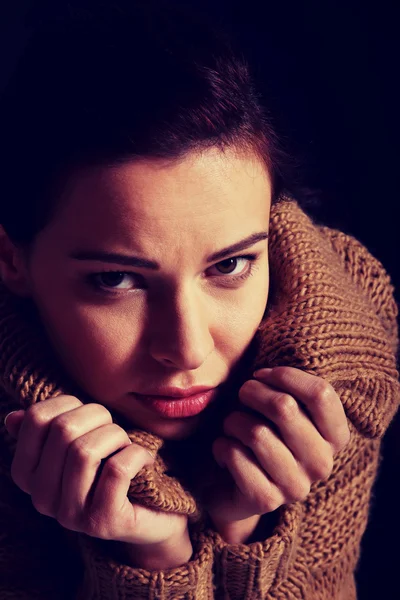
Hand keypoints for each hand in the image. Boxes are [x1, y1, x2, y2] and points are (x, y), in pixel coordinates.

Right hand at [4, 396, 191, 567]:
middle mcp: (42, 498)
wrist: (150, 513)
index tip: (90, 416)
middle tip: (115, 429)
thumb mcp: (78, 442)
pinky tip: (144, 460)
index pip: (36, 418)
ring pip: (86, 450)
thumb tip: (13, 418)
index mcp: (28, 474)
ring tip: (127, 445)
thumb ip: (48, 430)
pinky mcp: (103, 523)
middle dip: (99, 417)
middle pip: (64, 429)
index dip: (70, 403)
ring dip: (117, 436)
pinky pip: (116, 470)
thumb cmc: (110, 467)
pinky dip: (136, 454)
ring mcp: (70, 515)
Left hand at [208, 367, 350, 538]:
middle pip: (284, 408)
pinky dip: (221, 446)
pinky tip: (224, 451)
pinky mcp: (266, 500)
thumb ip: (287, 389)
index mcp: (335, 437)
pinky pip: (235, 455)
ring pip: (256, 432)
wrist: (234, 488)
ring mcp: (296, 486)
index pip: (321, 394)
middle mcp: (322, 464)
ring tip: (232, 426)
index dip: (285, 376)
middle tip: (242, 396)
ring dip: (233, 421)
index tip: (261, 375)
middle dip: (252, 392)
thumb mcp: (281, 409)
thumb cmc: (260, 433)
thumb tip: (264, 373)